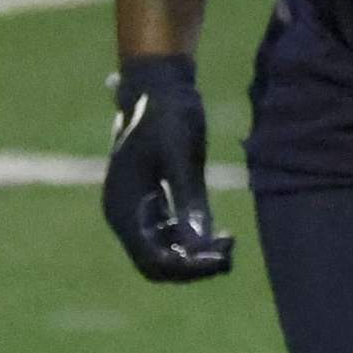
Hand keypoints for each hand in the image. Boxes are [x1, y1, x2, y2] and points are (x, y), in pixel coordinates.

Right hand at [101, 54, 234, 281]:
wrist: (161, 84)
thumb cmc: (168, 113)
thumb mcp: (181, 154)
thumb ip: (187, 197)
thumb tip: (198, 240)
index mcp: (123, 206)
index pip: (151, 259)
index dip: (186, 268)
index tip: (220, 259)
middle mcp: (127, 214)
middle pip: (157, 263)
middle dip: (193, 266)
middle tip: (229, 254)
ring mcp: (139, 209)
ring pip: (166, 252)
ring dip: (196, 256)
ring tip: (229, 243)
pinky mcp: (155, 201)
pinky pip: (172, 235)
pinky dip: (195, 240)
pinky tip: (222, 234)